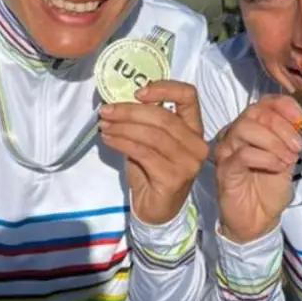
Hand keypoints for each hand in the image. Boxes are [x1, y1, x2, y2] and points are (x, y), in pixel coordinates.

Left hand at [98, 80, 208, 225]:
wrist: (156, 212)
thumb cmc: (152, 173)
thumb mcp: (150, 143)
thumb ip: (144, 123)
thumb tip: (116, 103)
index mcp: (194, 129)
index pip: (188, 96)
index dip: (164, 88)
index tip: (138, 92)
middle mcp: (196, 144)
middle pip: (163, 116)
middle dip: (130, 111)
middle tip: (106, 111)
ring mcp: (188, 162)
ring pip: (152, 134)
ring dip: (123, 127)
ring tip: (104, 126)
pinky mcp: (173, 177)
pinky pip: (143, 152)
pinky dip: (122, 143)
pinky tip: (109, 140)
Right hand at [214, 95, 301, 243]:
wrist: (258, 219)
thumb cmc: (270, 188)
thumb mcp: (287, 158)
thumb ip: (290, 138)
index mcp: (251, 127)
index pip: (263, 103)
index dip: (283, 105)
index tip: (301, 118)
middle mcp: (235, 134)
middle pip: (254, 112)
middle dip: (281, 126)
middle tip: (297, 146)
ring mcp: (227, 151)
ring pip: (246, 129)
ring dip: (274, 142)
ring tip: (288, 159)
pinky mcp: (225, 169)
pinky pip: (243, 154)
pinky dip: (266, 158)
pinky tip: (278, 168)